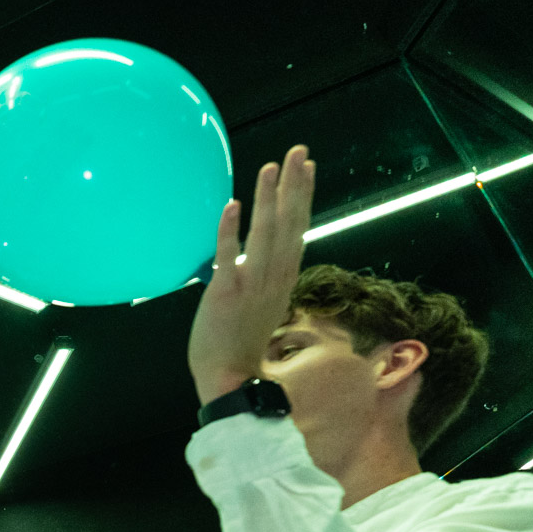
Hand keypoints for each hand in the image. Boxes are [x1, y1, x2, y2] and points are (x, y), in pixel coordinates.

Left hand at [188, 145, 316, 404]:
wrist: (229, 380)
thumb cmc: (240, 346)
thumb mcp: (262, 306)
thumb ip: (262, 279)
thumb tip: (254, 258)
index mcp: (284, 279)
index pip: (298, 229)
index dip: (302, 196)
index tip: (307, 168)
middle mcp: (274, 277)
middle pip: (289, 223)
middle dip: (294, 185)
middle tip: (298, 151)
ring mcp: (252, 284)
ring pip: (266, 233)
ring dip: (268, 198)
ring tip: (272, 166)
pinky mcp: (226, 292)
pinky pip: (229, 255)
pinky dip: (230, 230)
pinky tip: (233, 204)